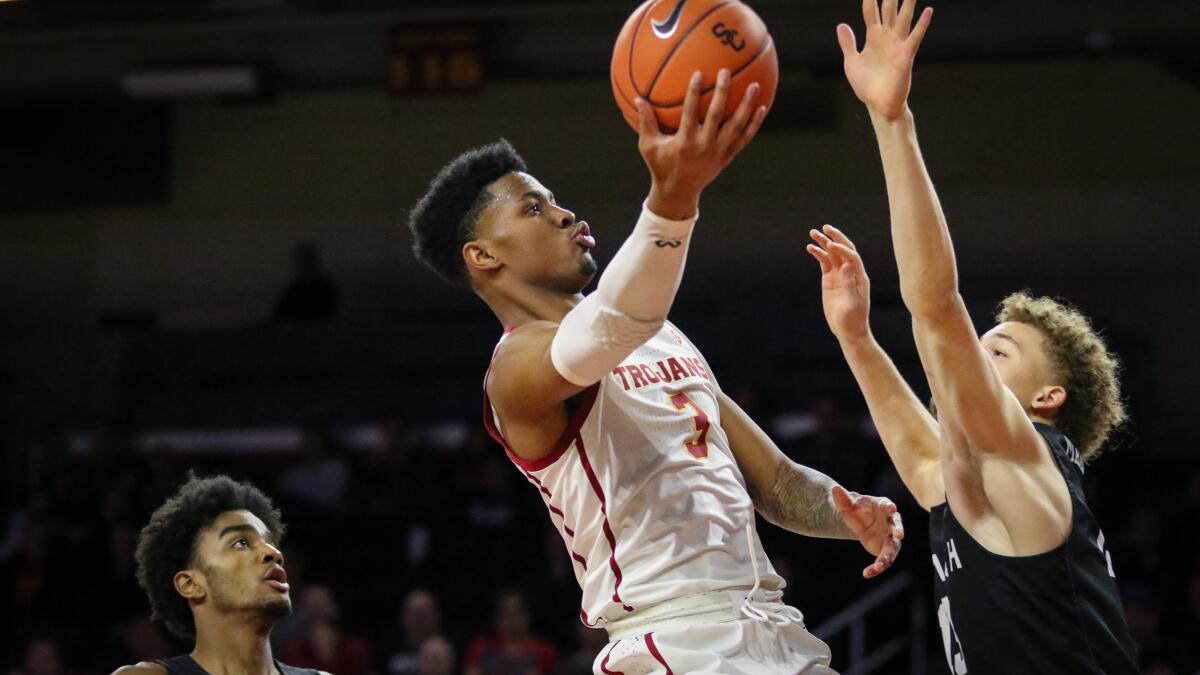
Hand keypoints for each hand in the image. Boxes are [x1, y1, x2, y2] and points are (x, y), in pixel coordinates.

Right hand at [637, 69, 766, 218]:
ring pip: (736, 126)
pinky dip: (754, 124)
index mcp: (684, 142)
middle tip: (726, 71)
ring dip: (746, 105)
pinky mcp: (727, 156)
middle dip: (722, 92)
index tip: (698, 73)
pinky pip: (744, 138)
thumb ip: (646, 122)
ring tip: (754, 85)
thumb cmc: (661, 166)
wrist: (678, 192)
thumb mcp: (649, 146)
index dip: (694, 93)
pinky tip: (762, 108)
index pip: (691, 112)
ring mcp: (718, 152)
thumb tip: (637, 98)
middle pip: (717, 115)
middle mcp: (704, 146)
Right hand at [807, 225, 870, 341]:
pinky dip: (818, 254)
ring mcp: (839, 275)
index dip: (842, 249)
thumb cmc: (853, 319)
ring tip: (812, 233)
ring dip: (823, 243)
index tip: (830, 245)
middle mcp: (850, 273)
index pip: (852, 257)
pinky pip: (824, 263)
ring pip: (832, 255)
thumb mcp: (852, 304)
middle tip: (825, 227)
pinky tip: (810, 248)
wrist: (848, 330)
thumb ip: (850, 284)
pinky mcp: (830, 280)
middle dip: (835, 237)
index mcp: (859, 277)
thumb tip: (847, 266)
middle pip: (844, 250)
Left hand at [832, 485, 903, 578]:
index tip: (891, 508)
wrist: (859, 521)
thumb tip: (835, 488)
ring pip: (892, 548)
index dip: (889, 507)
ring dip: (887, 557)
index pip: (888, 506)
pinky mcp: (886, 549)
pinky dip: (876, 568)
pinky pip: (883, 560)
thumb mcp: (848, 505)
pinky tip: (867, 573)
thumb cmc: (856, 509)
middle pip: (896, 527)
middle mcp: (891, 522)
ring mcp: (890, 537)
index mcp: (883, 506)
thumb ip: (843, 499)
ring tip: (879, 566)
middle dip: (898, 530)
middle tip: (899, 535)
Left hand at [837, 0, 932, 120]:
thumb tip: (841, 24)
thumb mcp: (851, 62)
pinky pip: (914, 37)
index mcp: (872, 37)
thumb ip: (848, 43)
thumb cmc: (866, 85)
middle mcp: (886, 37)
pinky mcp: (905, 56)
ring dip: (908, 3)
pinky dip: (922, 24)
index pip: (871, 10)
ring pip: (903, 18)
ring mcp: (897, 45)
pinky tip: (928, 11)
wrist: (878, 105)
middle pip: (889, 9)